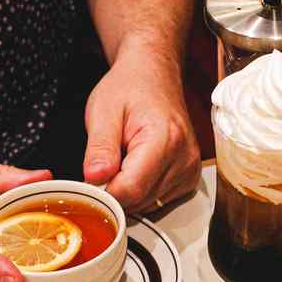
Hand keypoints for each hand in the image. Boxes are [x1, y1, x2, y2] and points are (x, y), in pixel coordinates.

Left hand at [81, 48, 199, 211]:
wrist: (154, 76)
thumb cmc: (130, 87)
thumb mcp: (104, 110)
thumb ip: (99, 147)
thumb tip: (94, 179)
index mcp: (165, 139)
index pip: (130, 189)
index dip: (104, 190)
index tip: (92, 176)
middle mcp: (184, 159)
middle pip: (139, 200)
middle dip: (114, 189)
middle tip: (105, 162)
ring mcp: (190, 171)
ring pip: (147, 205)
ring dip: (128, 190)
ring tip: (123, 159)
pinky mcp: (189, 179)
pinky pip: (157, 201)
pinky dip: (141, 191)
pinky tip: (136, 166)